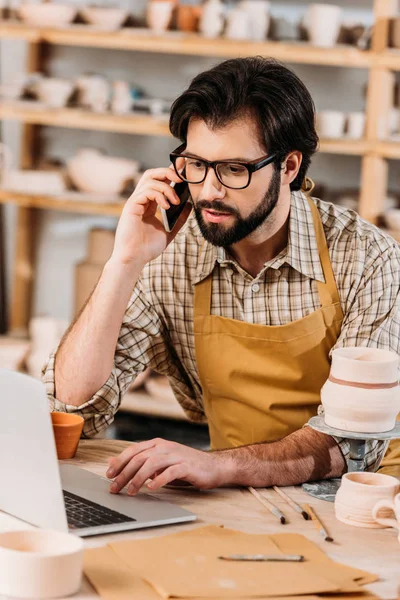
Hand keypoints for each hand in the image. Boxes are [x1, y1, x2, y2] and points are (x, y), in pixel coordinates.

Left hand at [105, 438, 231, 494]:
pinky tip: (152, 488)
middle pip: (140, 458)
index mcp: (157, 444)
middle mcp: (165, 447)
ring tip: (131, 491)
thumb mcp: (160, 462)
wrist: (213, 466)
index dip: (120, 462)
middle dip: (125, 473)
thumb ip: (139, 462)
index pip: (133, 450)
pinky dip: (159, 479)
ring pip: (152, 463)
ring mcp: (176, 455)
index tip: (109, 475)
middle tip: (115, 488)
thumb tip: (113, 463)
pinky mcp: (186, 466)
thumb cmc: (185, 466)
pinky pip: (170, 471)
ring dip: (138, 478)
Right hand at [111, 166, 191, 267]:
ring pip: (150, 180)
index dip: (170, 175)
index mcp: (148, 204)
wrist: (134, 259)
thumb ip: (179, 219)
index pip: (158, 182)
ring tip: (175, 202)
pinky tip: (166, 206)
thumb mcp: (169, 231)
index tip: (184, 175)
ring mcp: (135, 202)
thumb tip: (189, 205)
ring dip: (166, 187)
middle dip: (167, 172)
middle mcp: (140, 200)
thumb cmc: (147, 248)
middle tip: (181, 180)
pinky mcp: (131, 206)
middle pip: (151, 174)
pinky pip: (146, 191)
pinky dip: (159, 195)